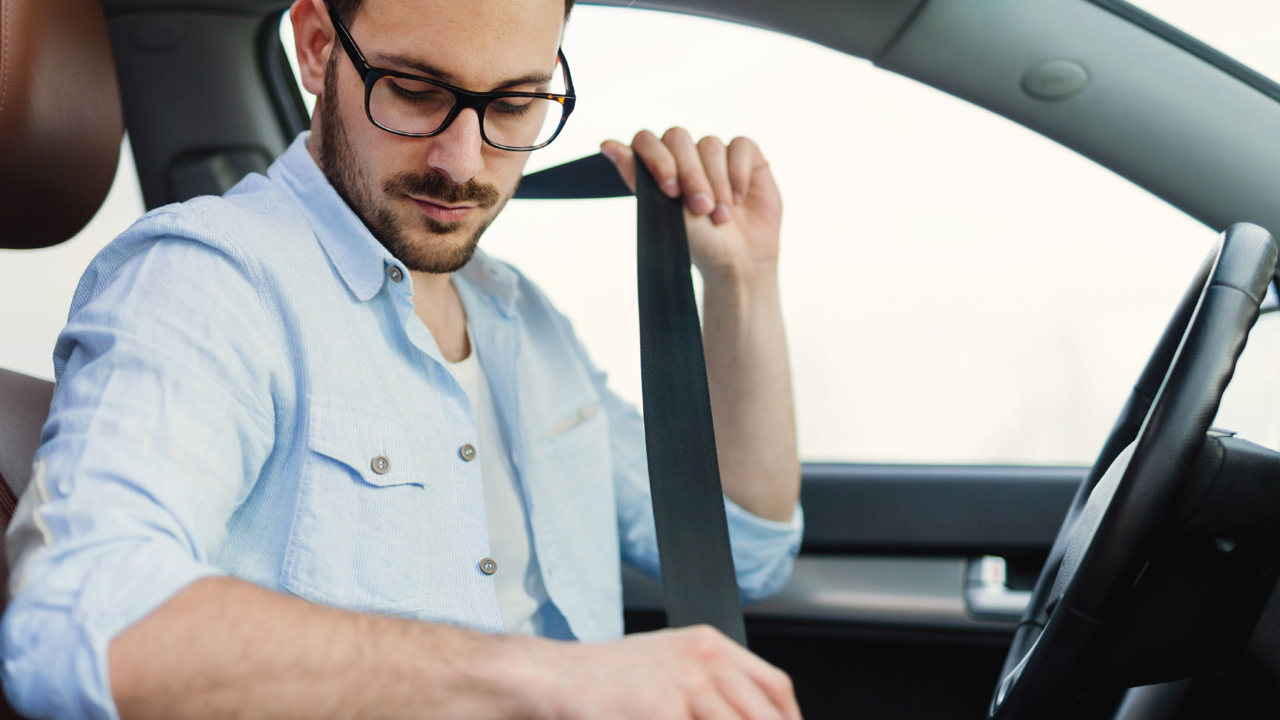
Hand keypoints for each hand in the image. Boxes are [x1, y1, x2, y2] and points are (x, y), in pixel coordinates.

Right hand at [543, 625, 801, 719]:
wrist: (551, 679)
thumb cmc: (603, 679)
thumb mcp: (668, 664)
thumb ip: (710, 685)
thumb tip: (743, 713)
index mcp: (709, 644)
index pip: (775, 687)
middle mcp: (705, 660)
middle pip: (765, 715)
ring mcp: (687, 686)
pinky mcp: (665, 712)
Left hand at [602, 129, 782, 283]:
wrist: (738, 261)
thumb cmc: (697, 241)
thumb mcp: (661, 212)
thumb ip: (635, 175)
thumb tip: (605, 143)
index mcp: (659, 166)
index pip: (646, 140)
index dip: (657, 159)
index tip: (670, 191)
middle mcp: (686, 155)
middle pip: (678, 137)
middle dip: (690, 175)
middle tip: (701, 208)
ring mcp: (715, 153)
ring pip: (710, 144)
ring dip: (717, 183)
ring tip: (721, 215)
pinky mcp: (745, 156)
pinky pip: (740, 146)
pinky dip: (738, 174)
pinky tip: (739, 199)